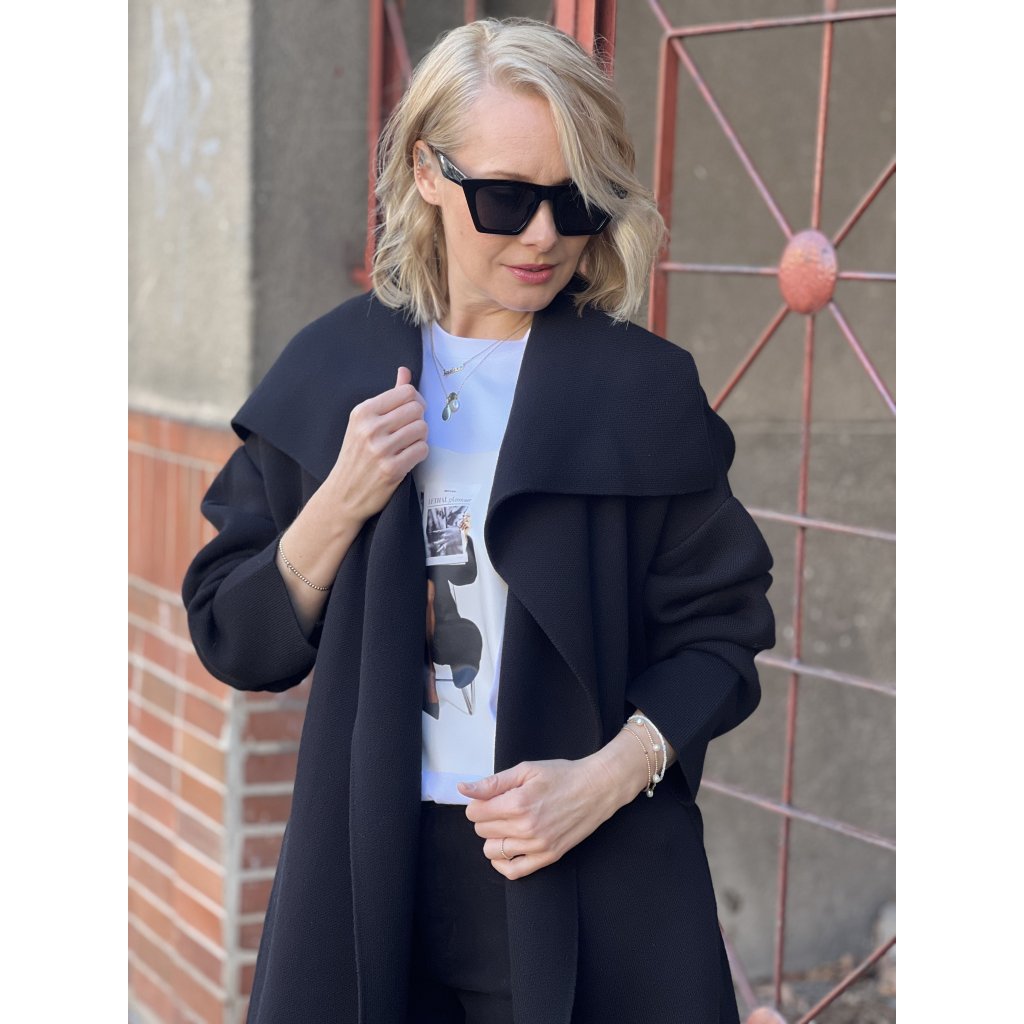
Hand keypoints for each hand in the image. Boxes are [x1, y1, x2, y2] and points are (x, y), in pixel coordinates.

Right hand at [326, 366, 427, 521]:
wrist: (343, 495)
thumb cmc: (356, 456)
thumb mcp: (364, 423)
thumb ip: (388, 397)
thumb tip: (404, 371)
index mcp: (363, 412)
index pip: (406, 392)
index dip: (415, 401)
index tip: (410, 413)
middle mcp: (370, 428)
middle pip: (417, 409)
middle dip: (418, 420)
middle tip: (408, 432)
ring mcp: (381, 449)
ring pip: (422, 428)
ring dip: (420, 438)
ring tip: (407, 446)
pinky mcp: (392, 469)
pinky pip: (422, 450)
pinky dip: (419, 454)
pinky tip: (407, 458)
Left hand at [457, 758, 620, 879]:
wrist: (596, 788)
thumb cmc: (562, 775)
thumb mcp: (526, 770)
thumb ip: (492, 782)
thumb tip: (463, 789)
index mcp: (517, 803)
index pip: (475, 812)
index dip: (478, 802)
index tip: (489, 797)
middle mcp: (525, 828)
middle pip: (482, 830)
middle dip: (486, 817)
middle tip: (502, 806)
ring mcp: (537, 846)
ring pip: (492, 851)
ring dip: (494, 837)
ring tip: (508, 823)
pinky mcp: (548, 857)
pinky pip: (513, 871)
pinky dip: (502, 862)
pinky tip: (506, 848)